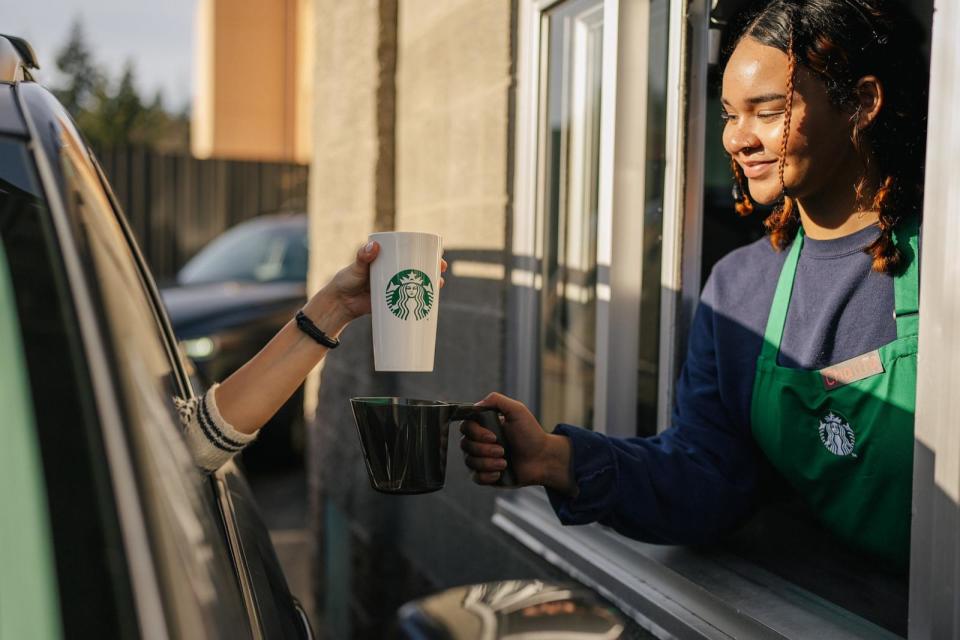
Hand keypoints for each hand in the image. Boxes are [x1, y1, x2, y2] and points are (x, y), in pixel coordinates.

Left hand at [304, 240, 447, 331]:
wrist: (341, 304)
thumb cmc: (347, 280)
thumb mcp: (356, 267)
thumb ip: (362, 257)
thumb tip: (374, 246)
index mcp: (388, 260)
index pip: (410, 253)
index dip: (426, 253)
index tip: (436, 254)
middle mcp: (394, 272)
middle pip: (418, 268)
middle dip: (433, 268)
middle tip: (441, 269)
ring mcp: (396, 288)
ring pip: (417, 284)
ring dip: (431, 284)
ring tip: (439, 285)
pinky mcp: (394, 302)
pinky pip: (410, 301)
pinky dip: (421, 301)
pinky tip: (432, 303)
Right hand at [459, 392, 574, 493]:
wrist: (543, 458)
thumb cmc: (531, 434)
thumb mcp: (517, 410)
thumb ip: (497, 400)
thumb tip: (476, 405)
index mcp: (484, 426)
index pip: (465, 427)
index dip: (476, 433)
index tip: (494, 436)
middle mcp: (480, 442)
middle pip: (465, 445)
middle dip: (484, 449)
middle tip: (503, 450)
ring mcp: (482, 459)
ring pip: (469, 462)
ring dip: (488, 463)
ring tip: (504, 462)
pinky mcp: (486, 475)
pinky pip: (475, 477)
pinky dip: (486, 476)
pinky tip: (499, 473)